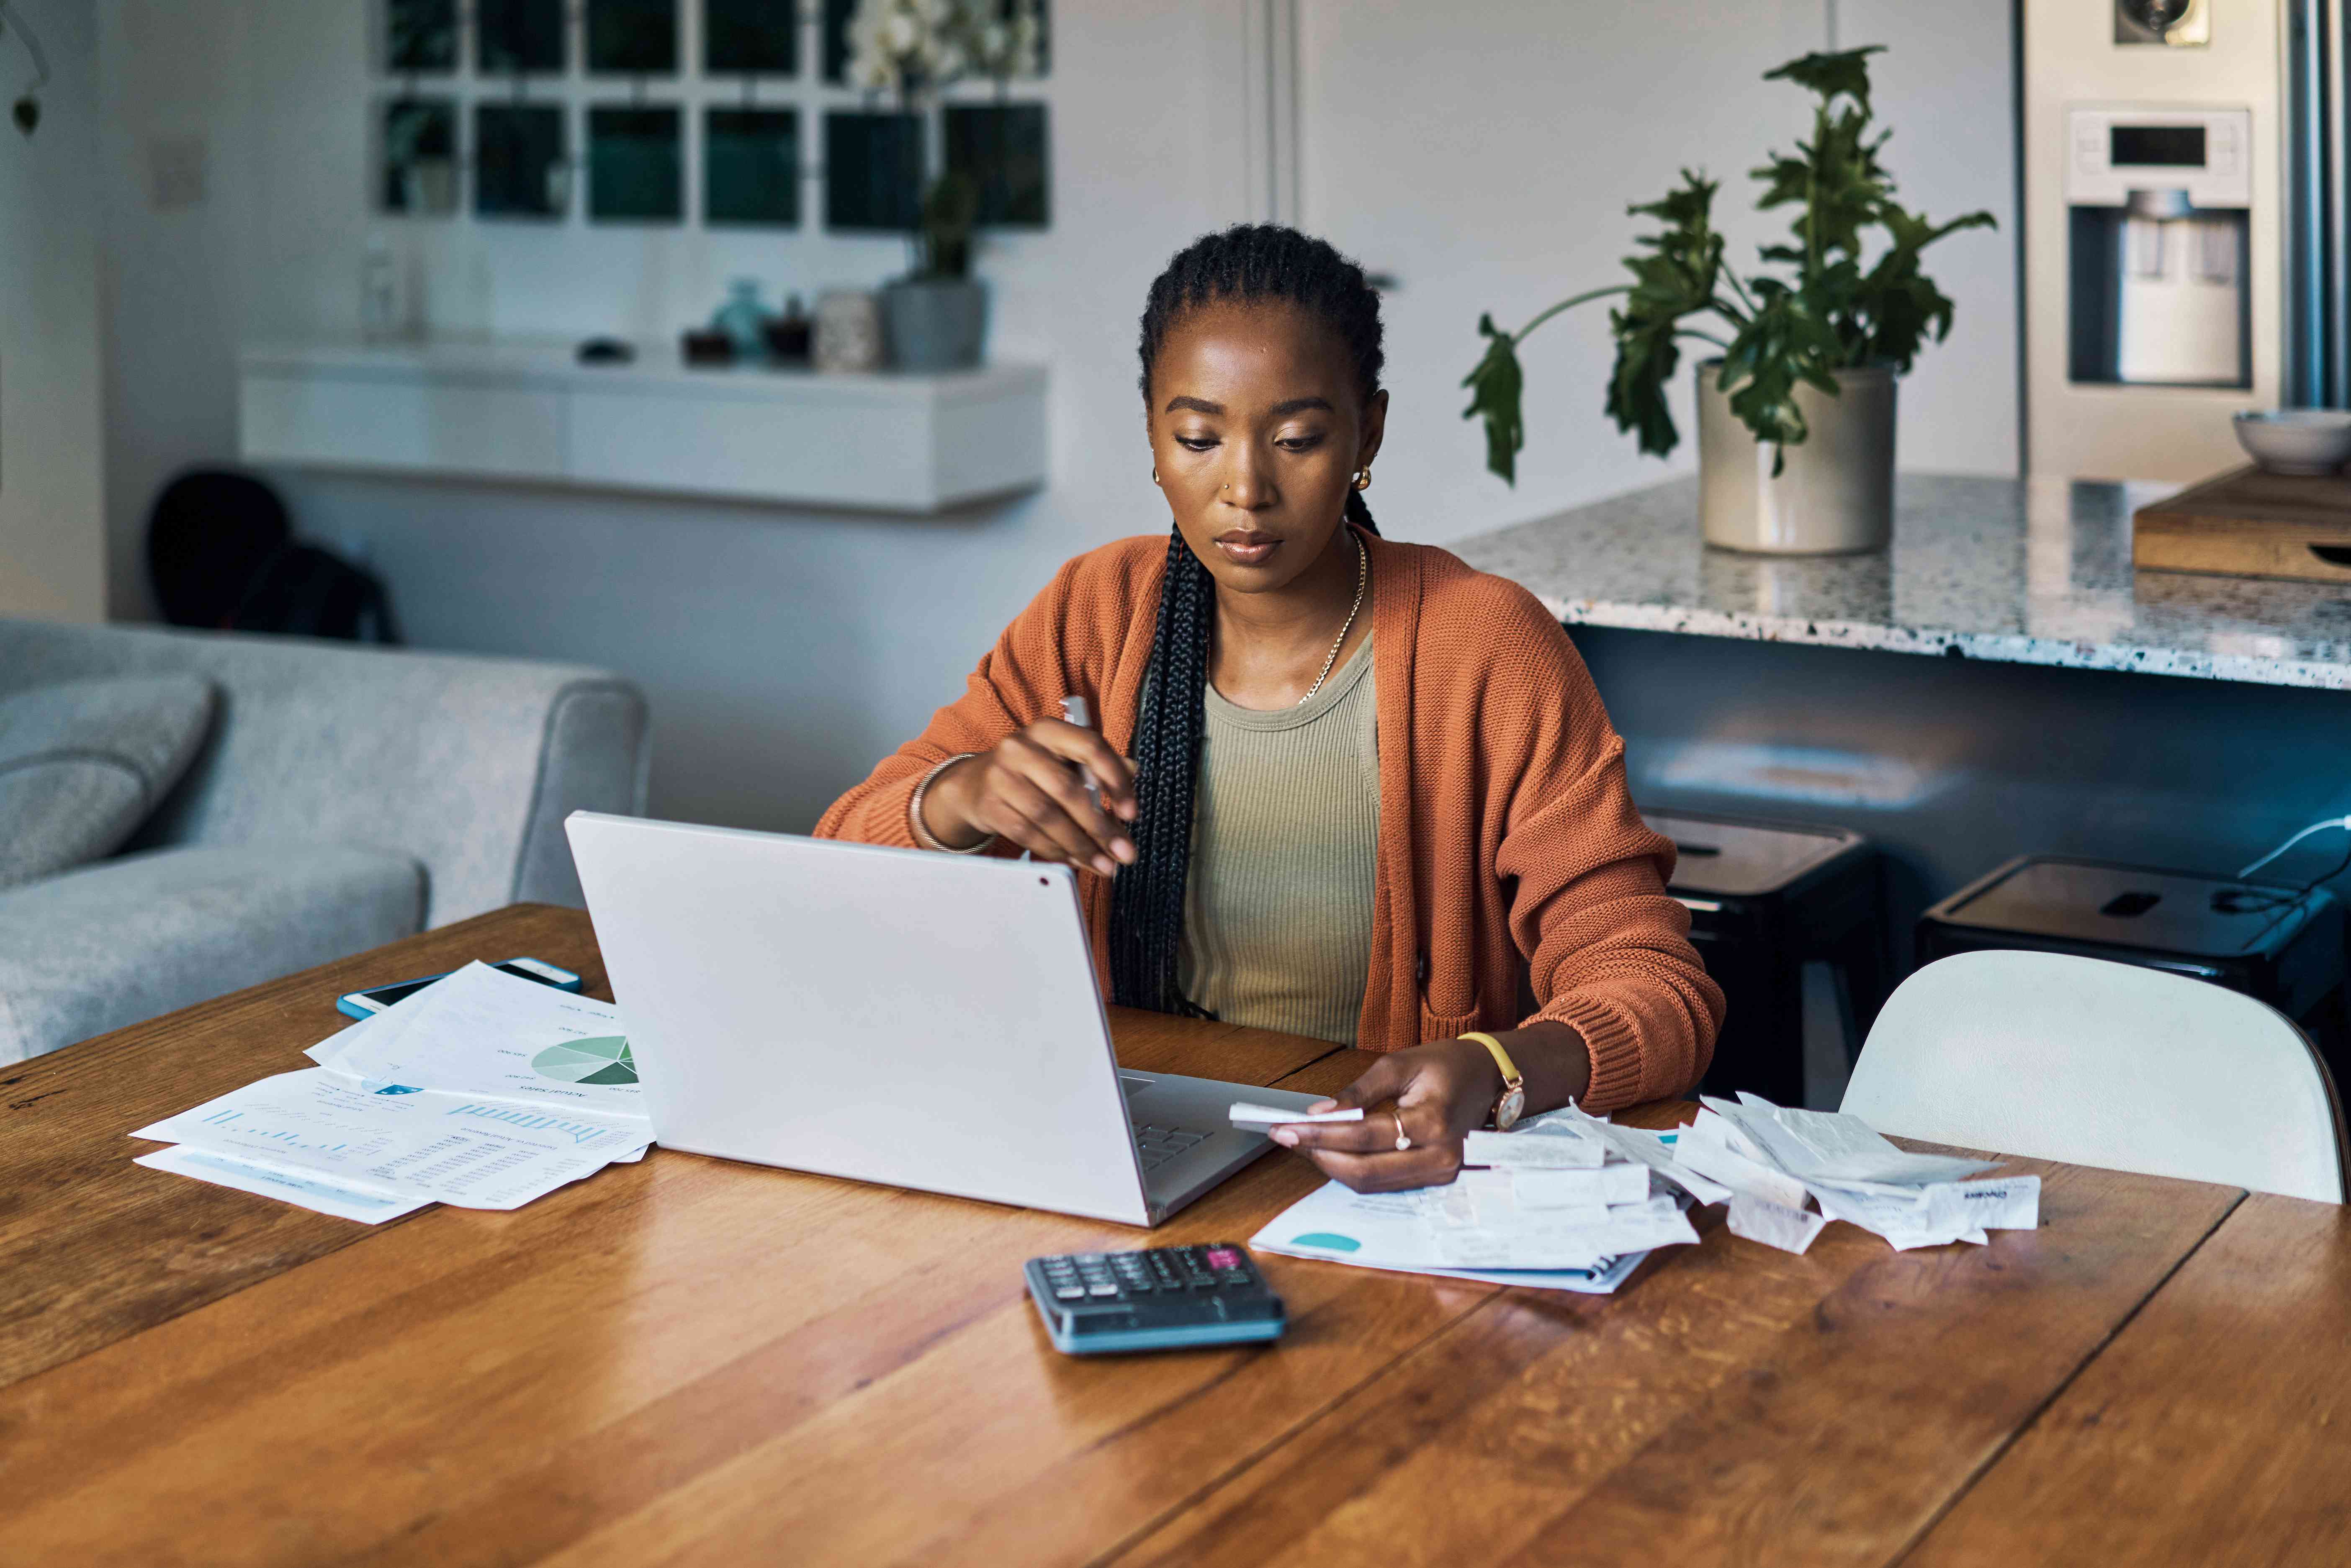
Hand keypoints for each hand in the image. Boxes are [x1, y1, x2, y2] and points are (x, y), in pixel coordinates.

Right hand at [920, 718, 1138, 873]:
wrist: (976, 784)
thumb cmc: (1033, 771)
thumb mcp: (1064, 758)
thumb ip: (1098, 764)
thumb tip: (1134, 771)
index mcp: (1048, 730)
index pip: (1089, 746)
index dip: (1115, 780)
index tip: (1132, 813)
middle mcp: (1021, 747)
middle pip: (1067, 789)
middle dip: (1100, 827)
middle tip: (1124, 853)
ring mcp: (1000, 776)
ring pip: (1047, 816)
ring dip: (1080, 846)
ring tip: (1105, 865)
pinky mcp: (989, 805)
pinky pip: (1028, 833)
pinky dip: (1055, 850)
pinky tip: (1074, 860)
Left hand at [1269, 1040, 1506, 1192]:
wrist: (1489, 1078)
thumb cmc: (1446, 1065)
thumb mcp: (1399, 1064)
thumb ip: (1358, 1092)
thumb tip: (1319, 1114)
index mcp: (1432, 1121)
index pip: (1363, 1136)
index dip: (1320, 1135)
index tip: (1286, 1128)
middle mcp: (1440, 1156)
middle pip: (1365, 1171)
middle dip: (1319, 1156)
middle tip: (1286, 1138)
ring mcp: (1441, 1174)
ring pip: (1372, 1183)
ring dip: (1332, 1166)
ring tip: (1304, 1143)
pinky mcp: (1437, 1180)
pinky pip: (1386, 1183)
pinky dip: (1354, 1170)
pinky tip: (1332, 1151)